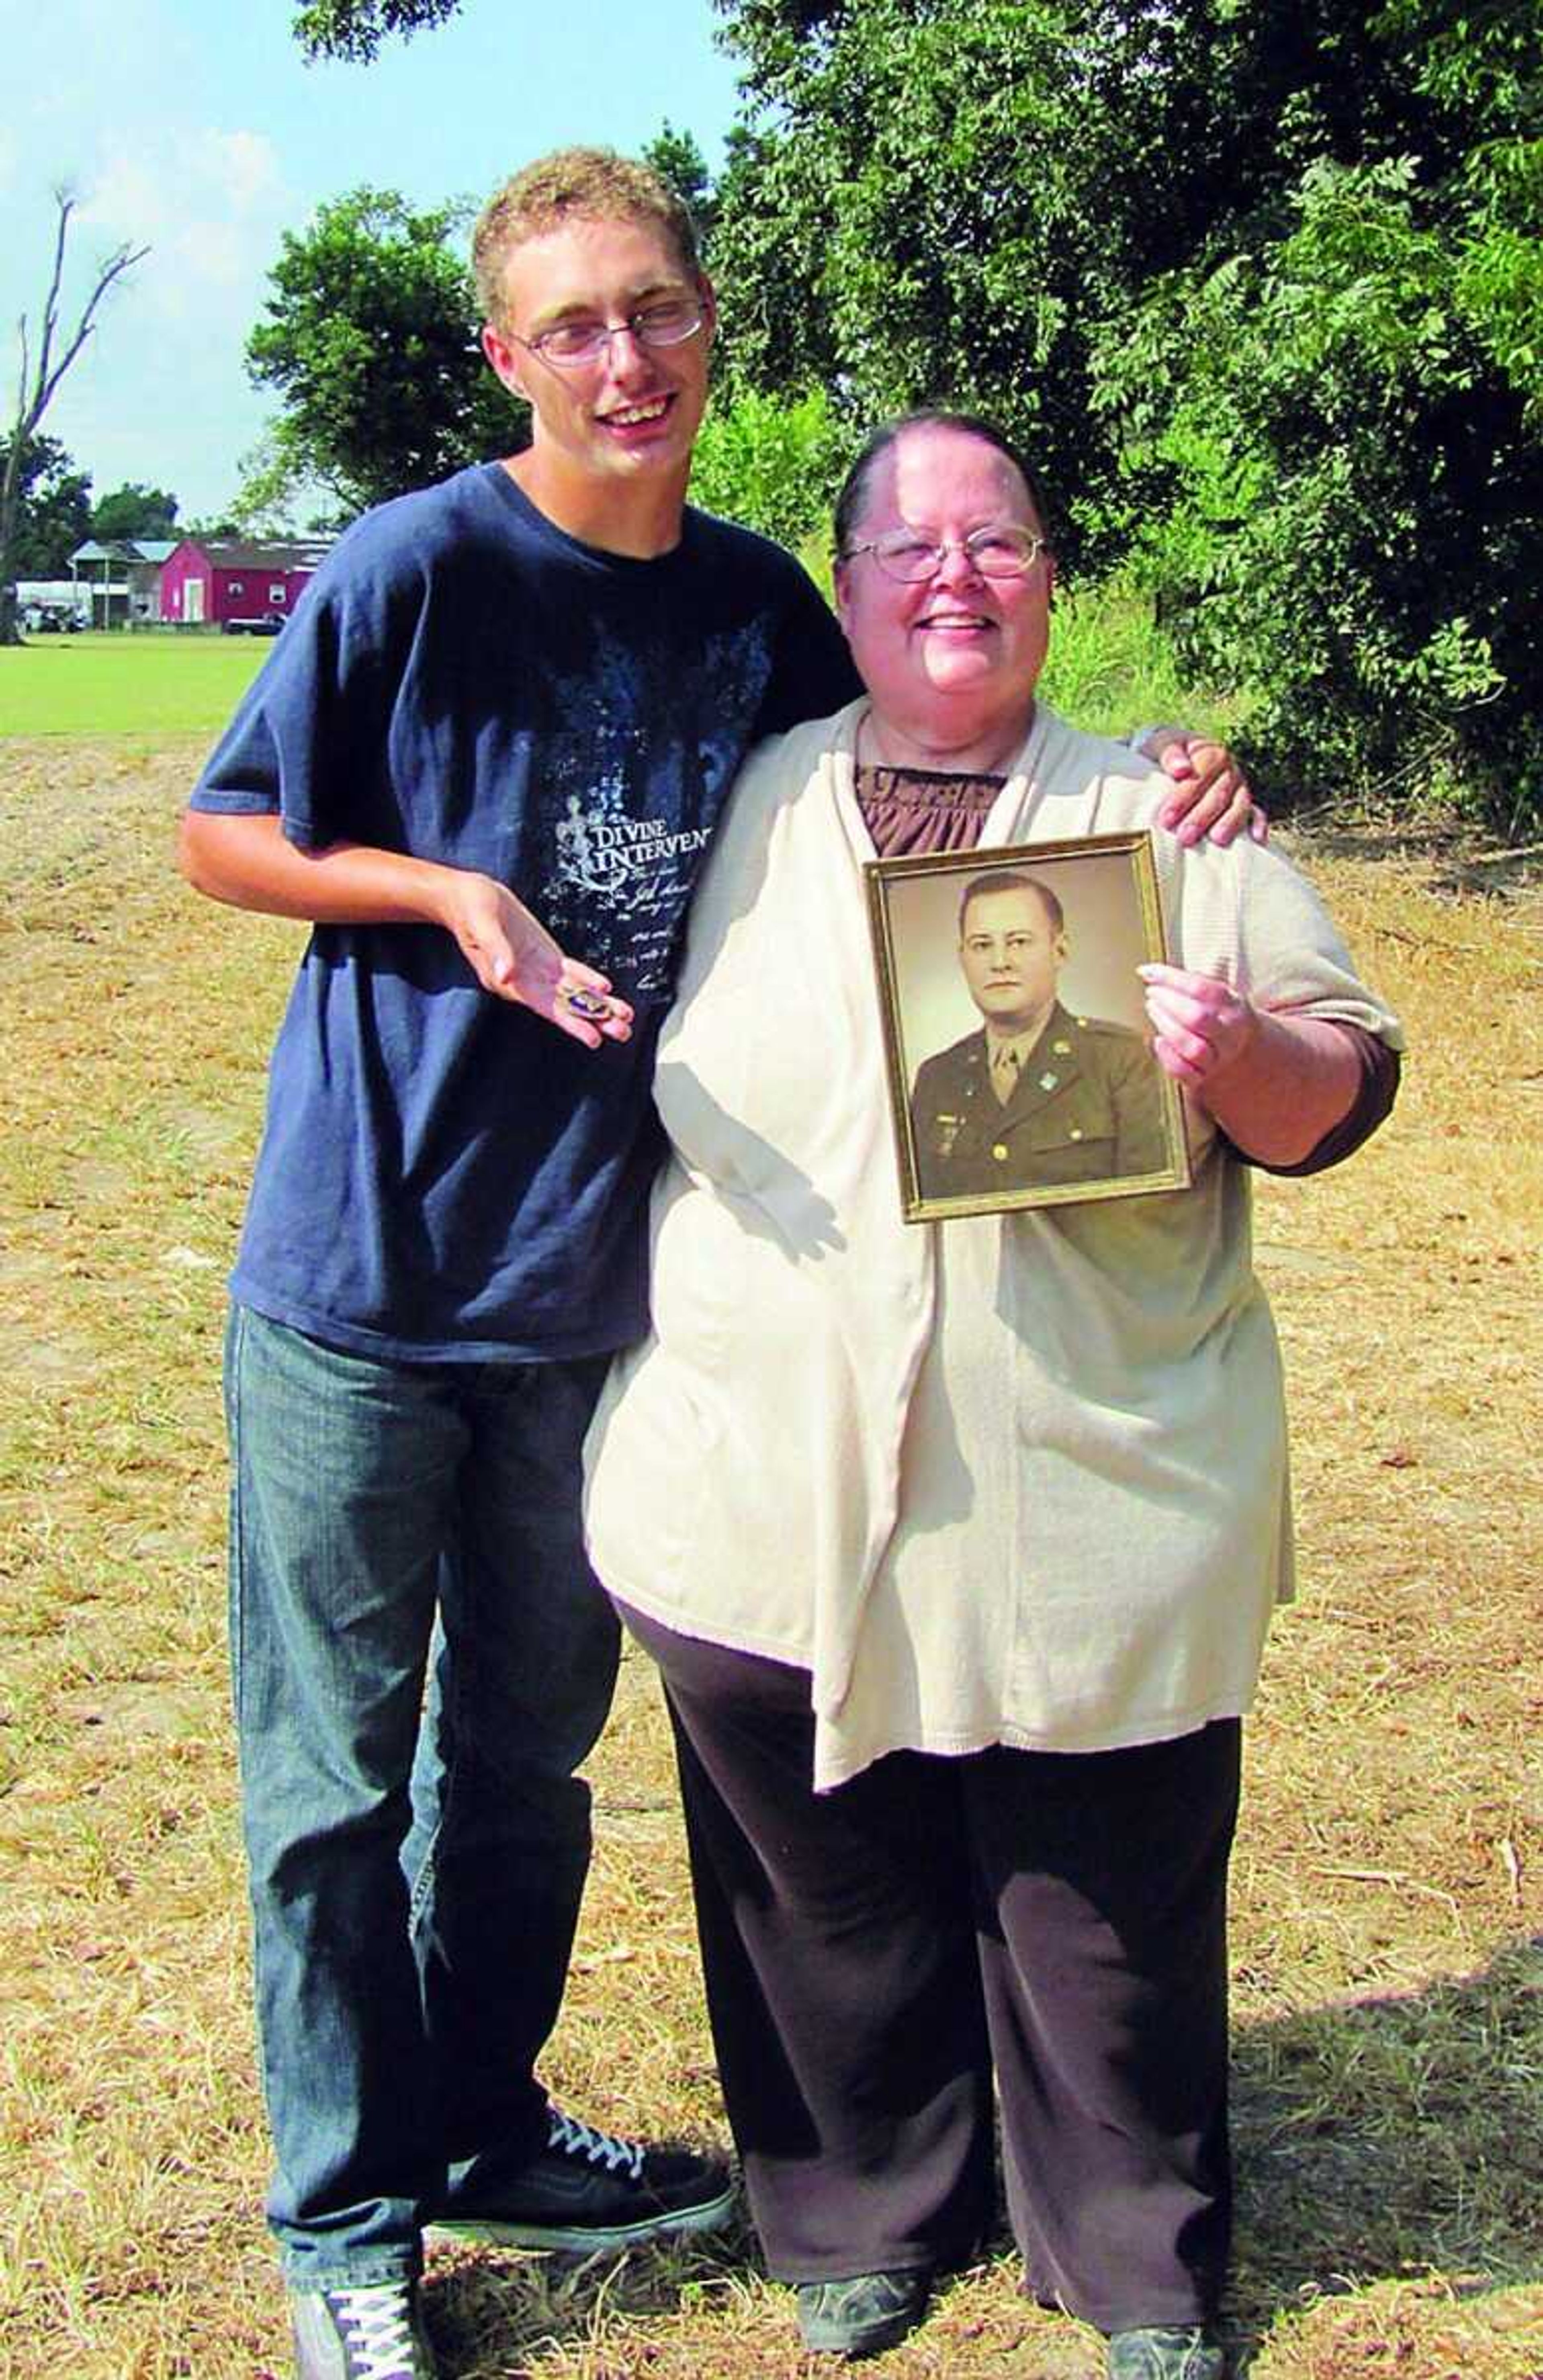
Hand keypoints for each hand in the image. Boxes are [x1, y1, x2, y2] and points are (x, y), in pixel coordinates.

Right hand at [437, 872, 632, 1047]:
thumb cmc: (469, 910)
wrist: (468, 897)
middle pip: (565, 1006)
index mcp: (508, 982)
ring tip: (625, 1017)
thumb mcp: (481, 926)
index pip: (545, 1007)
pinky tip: (606, 989)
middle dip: (594, 1019)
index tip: (592, 1037)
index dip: (570, 1022)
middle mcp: (526, 982)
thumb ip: (495, 951)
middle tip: (622, 1032)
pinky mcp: (545, 956)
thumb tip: (506, 975)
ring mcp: (537, 970)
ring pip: (573, 993)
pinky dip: (588, 981)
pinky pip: (571, 972)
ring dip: (598, 1006)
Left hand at [1137, 963, 1258, 1086]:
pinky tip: (1157, 1041)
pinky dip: (1166, 1055)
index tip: (1147, 971)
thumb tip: (1154, 974)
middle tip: (1152, 993)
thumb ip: (1195, 987)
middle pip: (1197, 1018)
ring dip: (1166, 1026)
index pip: (1202, 989)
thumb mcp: (1222, 1000)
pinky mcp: (1202, 1080)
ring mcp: (1217, 1060)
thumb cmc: (1222, 1021)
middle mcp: (1229, 1036)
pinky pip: (1183, 1070)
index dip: (1171, 978)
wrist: (1247, 1060)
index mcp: (1235, 1009)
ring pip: (1192, 1047)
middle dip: (1168, 1002)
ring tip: (1152, 1009)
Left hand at [1142, 729, 1267, 847]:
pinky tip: (1257, 839)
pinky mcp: (1244, 803)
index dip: (1183, 797)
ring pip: (1240, 805)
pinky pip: (1256, 813)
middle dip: (1202, 817)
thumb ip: (1170, 755)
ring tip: (1217, 840)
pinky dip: (1258, 825)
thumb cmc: (1166, 755)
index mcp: (1212, 753)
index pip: (1200, 775)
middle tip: (1184, 837)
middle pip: (1219, 794)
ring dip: (1230, 823)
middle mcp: (1230, 770)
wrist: (1177, 757)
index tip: (1166, 818)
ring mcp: (1240, 787)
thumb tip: (1182, 770)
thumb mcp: (1161, 746)